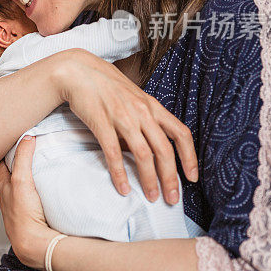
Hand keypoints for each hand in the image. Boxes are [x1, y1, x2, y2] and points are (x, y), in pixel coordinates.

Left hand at [0, 135, 59, 269]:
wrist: (34, 244)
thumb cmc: (23, 215)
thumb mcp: (21, 180)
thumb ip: (23, 158)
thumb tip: (27, 137)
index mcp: (2, 185)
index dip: (3, 147)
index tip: (11, 135)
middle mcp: (7, 193)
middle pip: (9, 170)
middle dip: (14, 158)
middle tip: (24, 143)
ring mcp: (18, 203)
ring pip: (19, 182)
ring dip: (25, 171)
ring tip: (36, 159)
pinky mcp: (29, 212)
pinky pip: (30, 193)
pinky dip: (34, 184)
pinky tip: (43, 182)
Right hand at [56, 49, 197, 204]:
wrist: (78, 71)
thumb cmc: (106, 85)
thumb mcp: (134, 97)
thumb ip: (145, 119)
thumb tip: (150, 149)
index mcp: (152, 106)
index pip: (181, 133)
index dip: (190, 158)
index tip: (192, 178)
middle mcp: (141, 112)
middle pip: (164, 150)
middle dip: (170, 178)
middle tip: (172, 199)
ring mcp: (122, 117)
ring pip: (143, 154)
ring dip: (149, 179)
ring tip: (151, 197)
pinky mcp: (102, 123)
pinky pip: (114, 153)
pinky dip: (120, 173)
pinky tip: (123, 188)